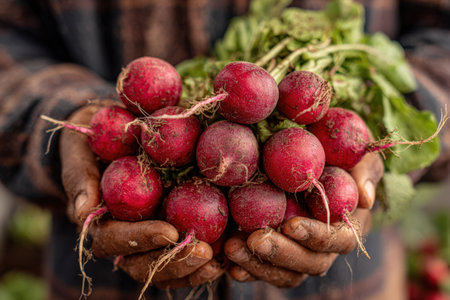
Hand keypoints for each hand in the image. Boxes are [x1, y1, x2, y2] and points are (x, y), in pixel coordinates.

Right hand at [60, 102, 222, 288]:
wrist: (114, 136)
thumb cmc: (93, 142)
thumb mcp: (80, 149)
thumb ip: (80, 177)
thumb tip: (82, 211)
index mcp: (101, 220)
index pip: (114, 239)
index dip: (140, 239)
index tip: (169, 232)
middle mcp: (126, 236)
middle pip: (142, 264)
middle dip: (172, 261)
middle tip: (203, 252)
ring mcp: (149, 237)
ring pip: (165, 267)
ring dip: (191, 268)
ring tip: (218, 262)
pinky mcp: (172, 230)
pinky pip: (185, 254)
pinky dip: (203, 261)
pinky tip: (227, 255)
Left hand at [224, 152, 383, 286]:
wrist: (320, 166)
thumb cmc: (343, 159)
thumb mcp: (359, 156)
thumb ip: (365, 171)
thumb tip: (365, 198)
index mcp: (347, 225)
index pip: (338, 240)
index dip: (317, 236)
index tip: (292, 225)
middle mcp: (325, 247)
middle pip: (309, 262)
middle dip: (281, 253)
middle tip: (254, 240)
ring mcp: (300, 254)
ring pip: (284, 272)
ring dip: (258, 264)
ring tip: (232, 248)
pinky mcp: (277, 255)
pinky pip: (264, 270)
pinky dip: (247, 269)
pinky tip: (227, 262)